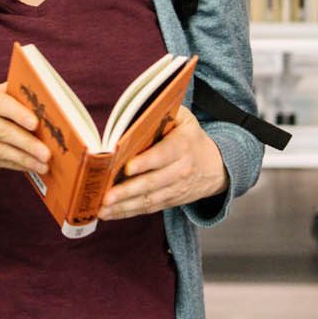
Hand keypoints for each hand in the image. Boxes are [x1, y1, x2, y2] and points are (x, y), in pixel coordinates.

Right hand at [0, 80, 49, 175]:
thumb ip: (15, 96)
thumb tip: (45, 107)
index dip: (18, 114)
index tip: (36, 124)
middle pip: (0, 130)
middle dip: (26, 143)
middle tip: (46, 153)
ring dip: (23, 159)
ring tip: (42, 165)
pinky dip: (14, 164)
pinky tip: (29, 166)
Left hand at [98, 107, 226, 219]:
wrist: (215, 167)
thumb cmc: (190, 138)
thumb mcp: (186, 119)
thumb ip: (167, 110)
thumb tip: (142, 104)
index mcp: (182, 146)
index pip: (163, 155)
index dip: (146, 162)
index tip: (127, 168)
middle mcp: (180, 170)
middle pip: (152, 183)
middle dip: (128, 191)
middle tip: (106, 196)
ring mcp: (176, 189)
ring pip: (149, 200)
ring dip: (124, 206)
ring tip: (102, 210)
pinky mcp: (170, 201)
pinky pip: (148, 209)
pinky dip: (127, 213)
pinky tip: (109, 214)